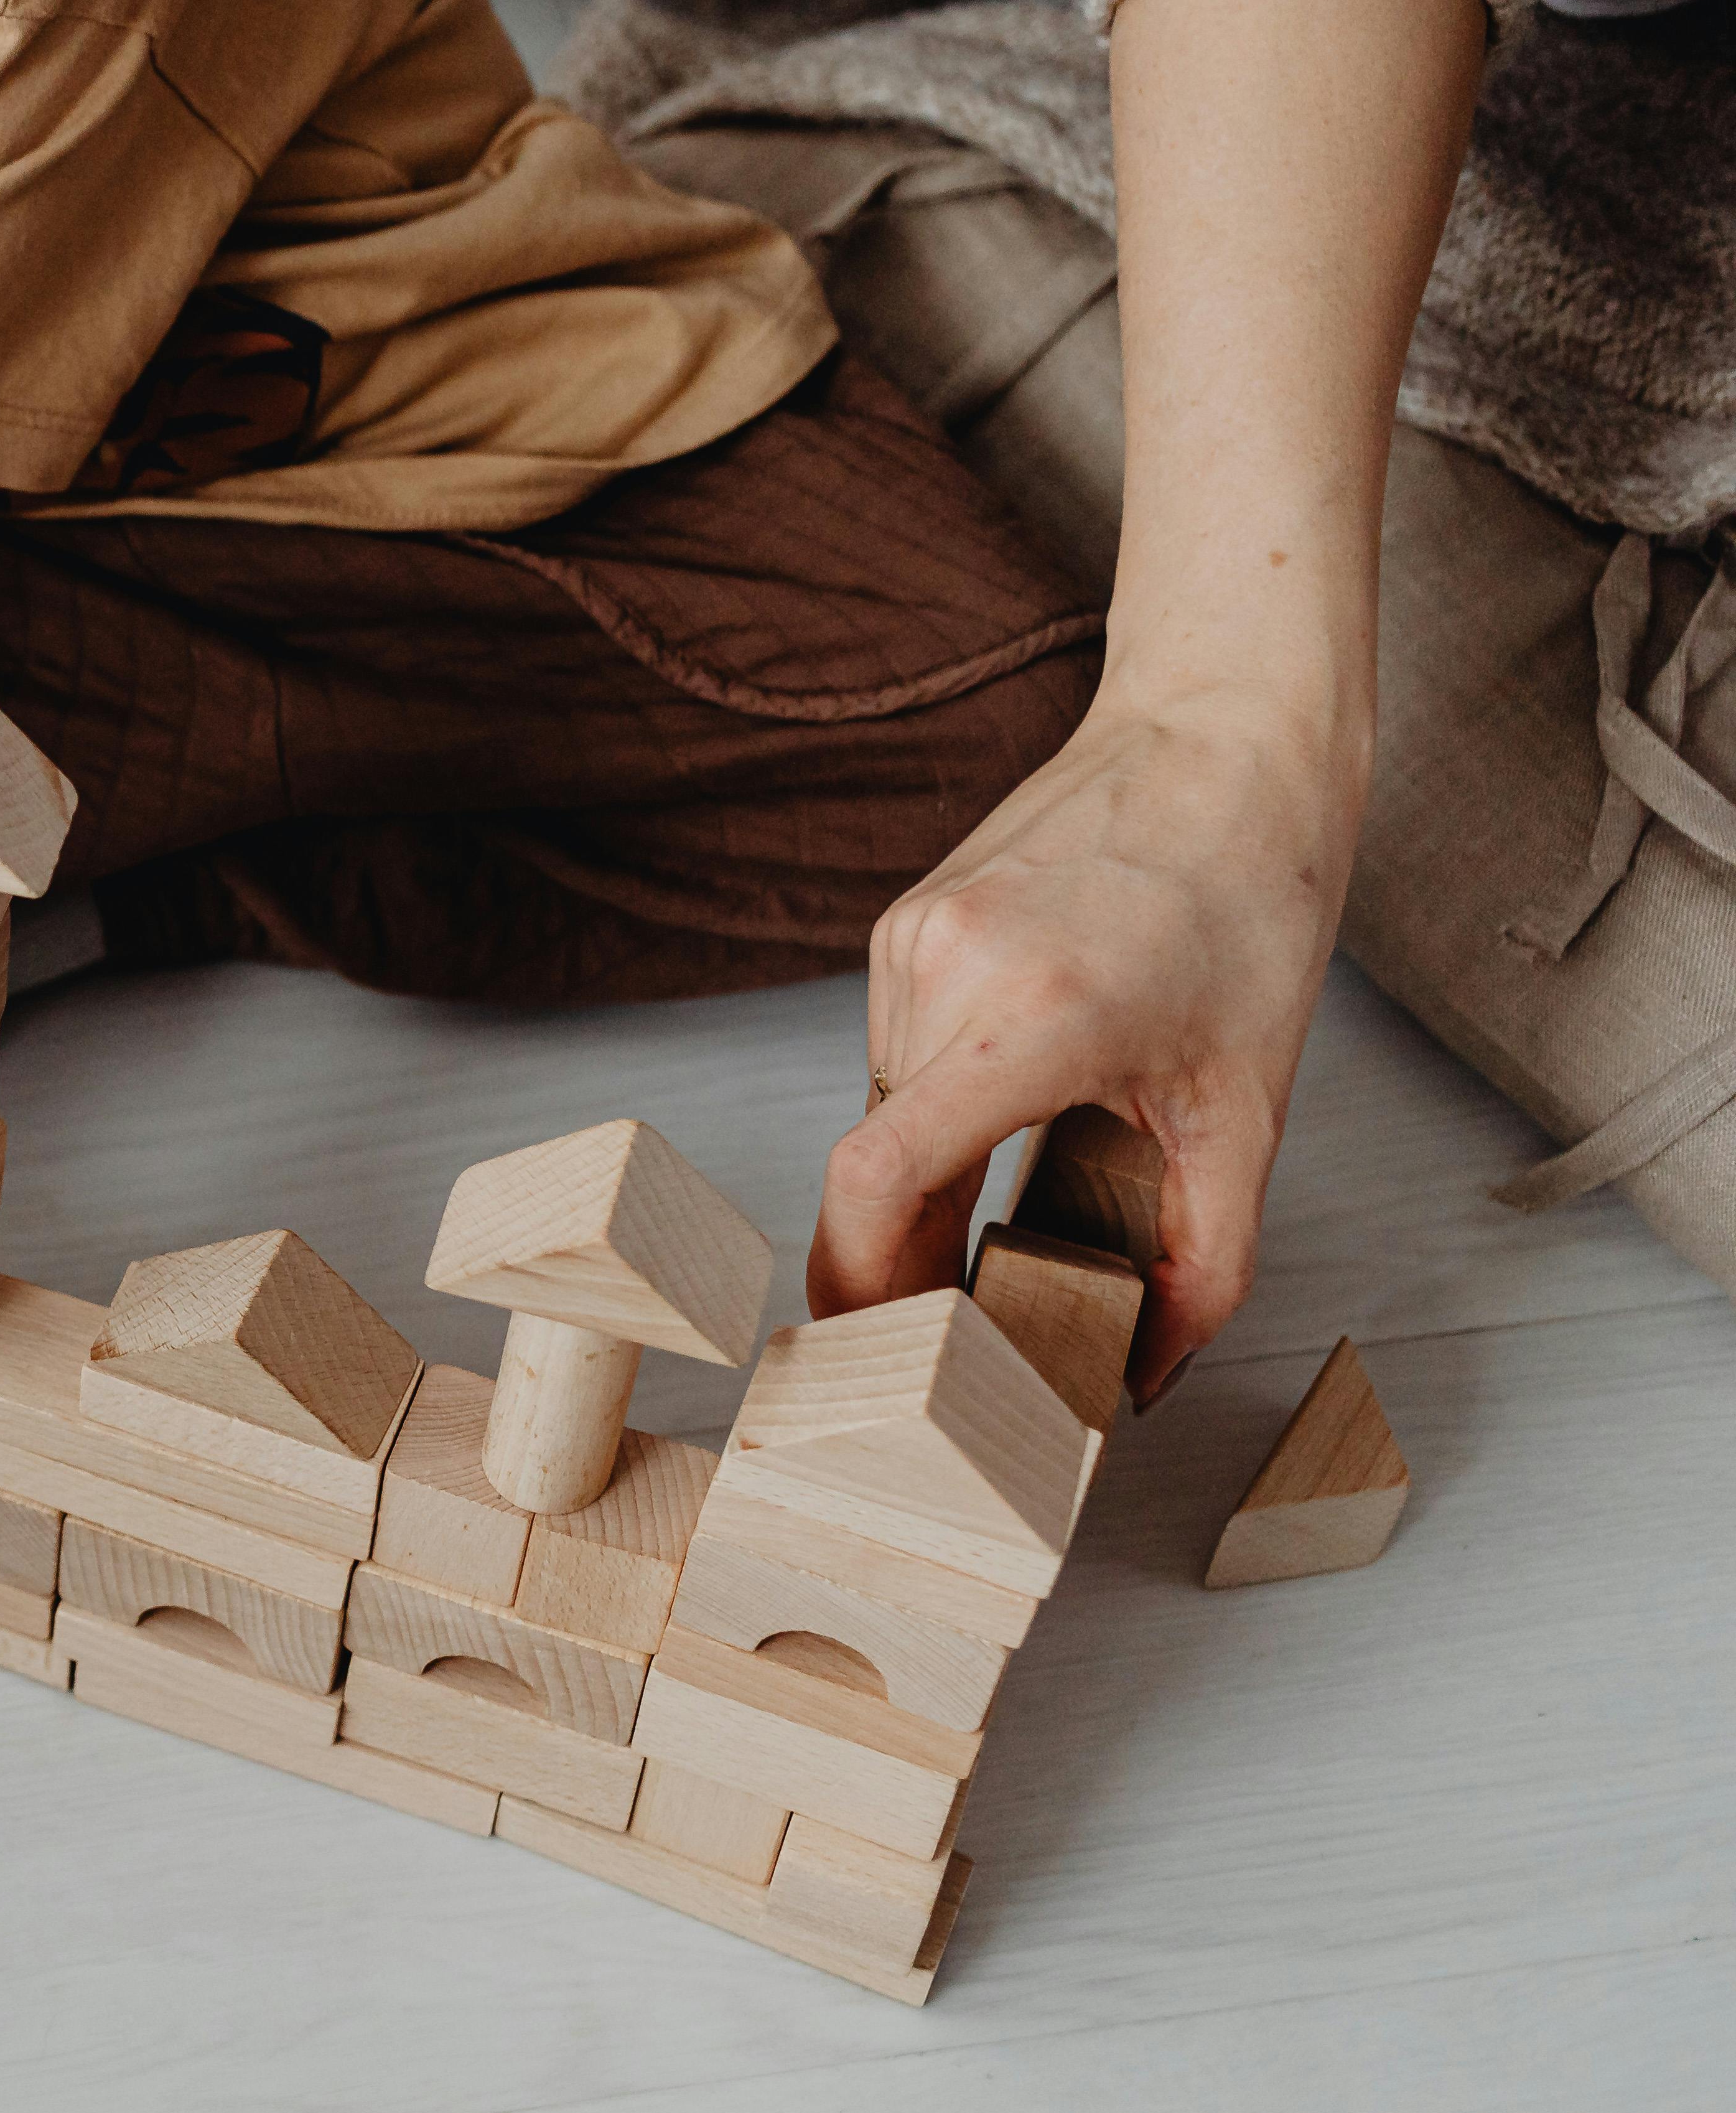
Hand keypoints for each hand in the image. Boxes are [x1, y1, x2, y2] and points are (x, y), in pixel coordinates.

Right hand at [809, 686, 1363, 1401]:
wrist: (1221, 738)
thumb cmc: (1251, 899)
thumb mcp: (1250, 1106)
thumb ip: (1203, 1261)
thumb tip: (1144, 1375)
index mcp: (1031, 1016)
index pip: (876, 1180)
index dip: (860, 1285)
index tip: (884, 1350)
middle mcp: (942, 972)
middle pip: (872, 1169)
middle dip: (907, 1263)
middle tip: (973, 1325)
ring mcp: (907, 942)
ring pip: (881, 1116)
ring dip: (927, 1184)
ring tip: (1016, 1200)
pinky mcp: (901, 925)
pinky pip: (897, 1058)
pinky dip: (940, 1111)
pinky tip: (1017, 1100)